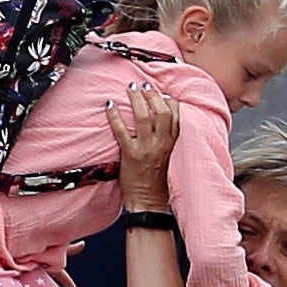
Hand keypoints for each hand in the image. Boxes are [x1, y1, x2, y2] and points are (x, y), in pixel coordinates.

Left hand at [102, 80, 177, 204]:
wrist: (148, 201)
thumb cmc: (156, 180)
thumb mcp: (167, 156)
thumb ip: (166, 139)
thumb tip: (159, 121)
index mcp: (172, 144)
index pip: (176, 116)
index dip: (170, 102)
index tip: (163, 93)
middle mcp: (161, 144)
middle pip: (161, 112)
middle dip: (153, 95)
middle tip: (144, 84)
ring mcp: (146, 149)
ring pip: (143, 117)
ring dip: (136, 99)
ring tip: (130, 88)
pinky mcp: (130, 154)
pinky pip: (121, 131)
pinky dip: (114, 115)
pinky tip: (110, 104)